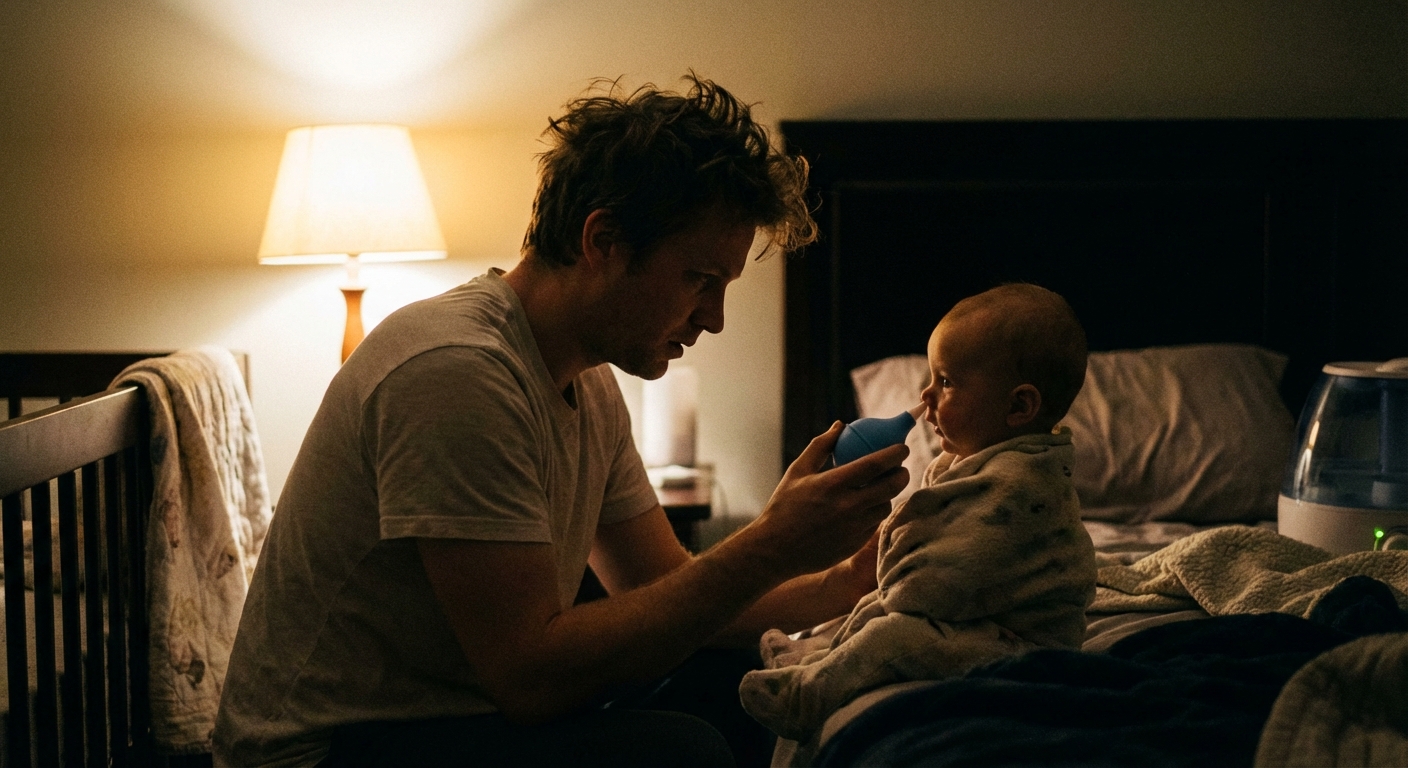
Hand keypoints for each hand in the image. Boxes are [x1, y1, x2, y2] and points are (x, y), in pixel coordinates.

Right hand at [751, 422, 908, 578]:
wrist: (776, 550)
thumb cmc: (784, 506)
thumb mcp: (797, 471)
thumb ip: (821, 446)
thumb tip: (841, 425)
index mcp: (833, 484)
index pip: (876, 464)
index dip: (895, 453)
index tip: (901, 447)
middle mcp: (848, 506)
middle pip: (891, 486)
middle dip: (902, 473)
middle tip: (900, 468)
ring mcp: (854, 528)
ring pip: (886, 506)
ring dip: (888, 495)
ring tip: (880, 488)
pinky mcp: (856, 544)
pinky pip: (875, 524)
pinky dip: (874, 513)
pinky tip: (866, 508)